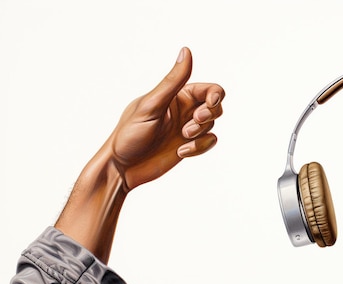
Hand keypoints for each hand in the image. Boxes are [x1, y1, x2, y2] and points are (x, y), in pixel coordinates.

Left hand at [107, 47, 224, 190]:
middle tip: (194, 122)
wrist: (123, 167)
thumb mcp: (152, 105)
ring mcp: (187, 129)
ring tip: (183, 137)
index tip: (210, 103)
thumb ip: (172, 81)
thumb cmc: (130, 134)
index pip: (207, 89)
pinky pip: (208, 143)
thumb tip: (186, 51)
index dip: (215, 95)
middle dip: (209, 114)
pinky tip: (180, 151)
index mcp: (175, 95)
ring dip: (201, 132)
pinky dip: (199, 148)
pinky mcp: (188, 146)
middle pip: (215, 106)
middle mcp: (183, 110)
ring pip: (212, 125)